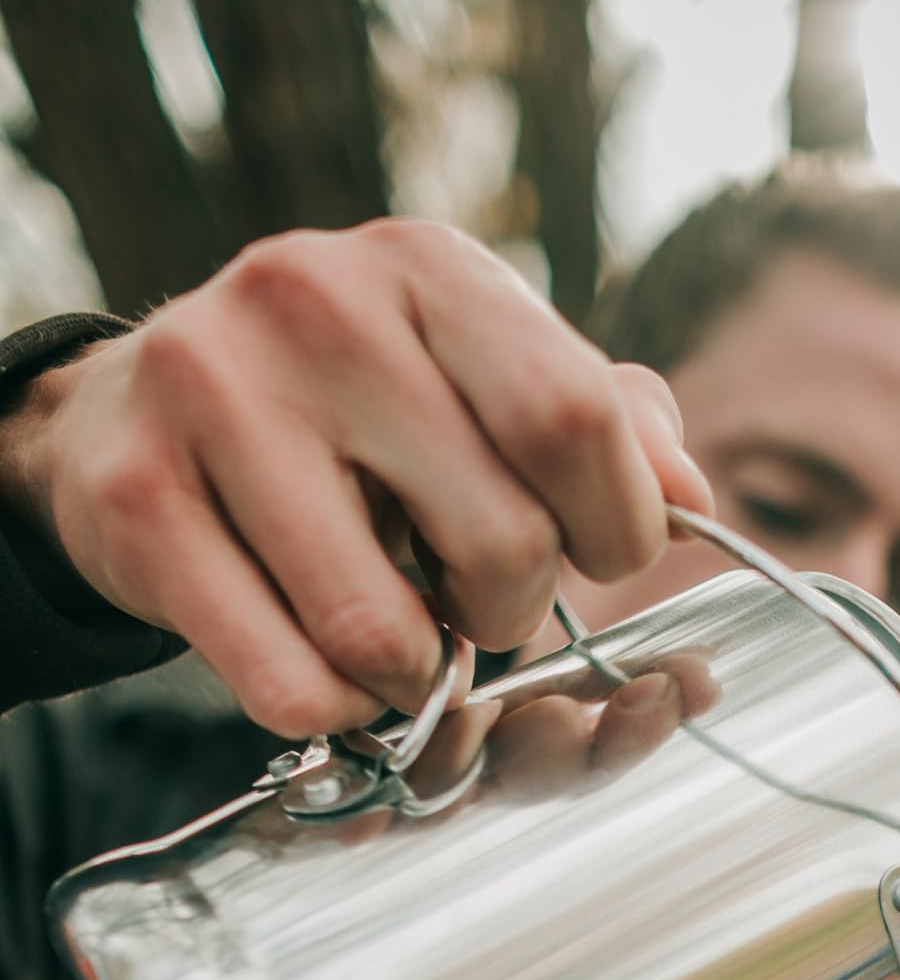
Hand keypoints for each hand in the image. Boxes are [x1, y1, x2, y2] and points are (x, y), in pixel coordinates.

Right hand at [4, 220, 711, 734]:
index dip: (618, 528)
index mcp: (427, 268)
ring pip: (383, 634)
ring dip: (417, 676)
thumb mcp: (479, 383)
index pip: (575, 417)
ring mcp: (214, 394)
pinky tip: (323, 666)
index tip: (599, 557)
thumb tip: (687, 496)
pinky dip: (332, 710)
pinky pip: (290, 684)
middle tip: (476, 602)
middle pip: (502, 540)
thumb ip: (602, 426)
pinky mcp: (138, 501)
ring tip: (396, 634)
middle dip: (513, 613)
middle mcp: (315, 303)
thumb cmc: (348, 418)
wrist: (133, 419)